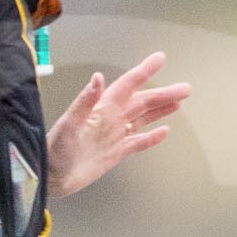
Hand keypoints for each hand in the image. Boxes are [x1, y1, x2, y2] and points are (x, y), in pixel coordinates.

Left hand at [46, 51, 192, 196]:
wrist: (50, 177)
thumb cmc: (55, 149)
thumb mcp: (69, 124)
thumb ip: (84, 101)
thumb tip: (98, 78)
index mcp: (102, 108)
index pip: (127, 85)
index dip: (144, 71)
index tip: (159, 59)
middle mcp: (110, 119)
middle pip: (142, 102)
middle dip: (163, 94)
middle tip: (186, 88)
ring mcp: (114, 136)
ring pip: (143, 119)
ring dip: (160, 110)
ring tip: (179, 102)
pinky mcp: (114, 153)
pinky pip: (137, 142)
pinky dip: (151, 137)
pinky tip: (164, 132)